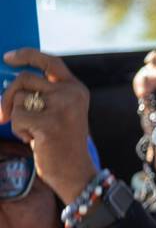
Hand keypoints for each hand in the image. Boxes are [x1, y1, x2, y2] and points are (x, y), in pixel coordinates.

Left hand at [0, 49, 95, 203]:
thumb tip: (9, 81)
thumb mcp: (58, 112)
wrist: (75, 173)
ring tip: (33, 132)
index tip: (8, 58)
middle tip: (3, 114)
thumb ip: (43, 94)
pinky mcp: (49, 123)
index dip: (27, 55)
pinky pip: (17, 117)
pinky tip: (34, 140)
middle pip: (24, 79)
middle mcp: (72, 94)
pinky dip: (19, 131)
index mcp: (76, 89)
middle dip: (7, 95)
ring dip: (16, 117)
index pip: (50, 62)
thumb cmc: (61, 143)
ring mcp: (62, 108)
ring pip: (18, 98)